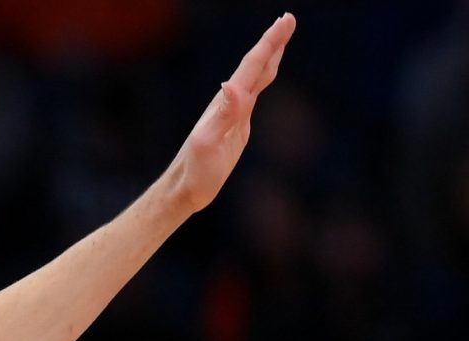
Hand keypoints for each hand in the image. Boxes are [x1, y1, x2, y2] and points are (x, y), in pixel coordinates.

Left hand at [163, 13, 295, 215]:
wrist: (184, 189)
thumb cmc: (195, 171)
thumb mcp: (208, 143)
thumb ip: (222, 115)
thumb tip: (231, 84)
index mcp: (226, 103)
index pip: (251, 67)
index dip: (270, 43)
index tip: (285, 20)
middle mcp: (229, 103)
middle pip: (255, 66)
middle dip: (272, 42)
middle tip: (288, 19)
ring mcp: (233, 114)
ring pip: (255, 78)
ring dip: (269, 57)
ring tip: (281, 38)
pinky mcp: (236, 126)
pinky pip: (254, 94)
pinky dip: (262, 79)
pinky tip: (264, 76)